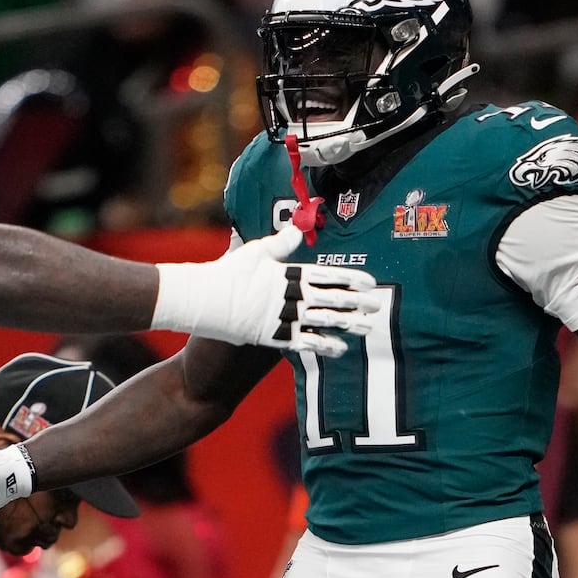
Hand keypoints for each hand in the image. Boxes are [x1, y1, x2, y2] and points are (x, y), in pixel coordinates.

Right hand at [152, 226, 379, 356]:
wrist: (200, 302)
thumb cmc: (224, 275)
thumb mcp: (252, 253)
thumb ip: (278, 244)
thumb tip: (297, 230)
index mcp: (285, 272)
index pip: (325, 274)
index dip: (350, 278)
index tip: (370, 281)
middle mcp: (287, 295)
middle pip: (330, 298)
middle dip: (355, 301)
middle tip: (377, 305)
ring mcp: (281, 317)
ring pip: (322, 321)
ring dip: (346, 323)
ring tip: (366, 326)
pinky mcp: (272, 337)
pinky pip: (304, 342)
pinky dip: (323, 345)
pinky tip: (341, 348)